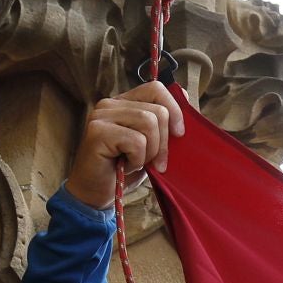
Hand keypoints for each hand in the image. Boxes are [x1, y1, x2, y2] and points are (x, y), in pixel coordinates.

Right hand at [65, 81, 186, 208]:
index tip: (179, 134)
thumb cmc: (124, 170)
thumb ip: (164, 122)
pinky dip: (137, 159)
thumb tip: (186, 97)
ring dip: (150, 151)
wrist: (96, 193)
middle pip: (157, 110)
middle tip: (155, 162)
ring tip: (137, 162)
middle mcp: (110, 104)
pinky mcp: (97, 131)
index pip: (156, 88)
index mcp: (124, 102)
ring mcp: (101, 115)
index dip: (174, 109)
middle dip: (164, 142)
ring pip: (148, 123)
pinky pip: (136, 141)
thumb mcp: (151, 145)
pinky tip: (126, 166)